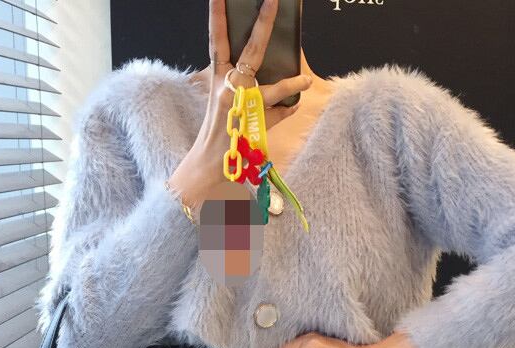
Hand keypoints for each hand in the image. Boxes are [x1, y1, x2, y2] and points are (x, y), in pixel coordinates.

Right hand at [167, 0, 312, 208]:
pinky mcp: (251, 118)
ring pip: (268, 85)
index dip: (218, 17)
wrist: (208, 164)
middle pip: (246, 49)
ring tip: (306, 76)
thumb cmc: (221, 135)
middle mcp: (226, 84)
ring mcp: (239, 100)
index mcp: (218, 77)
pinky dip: (291, 97)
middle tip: (272, 0)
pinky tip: (304, 87)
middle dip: (262, 24)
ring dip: (290, 81)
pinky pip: (277, 105)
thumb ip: (262, 101)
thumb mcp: (233, 109)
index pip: (217, 42)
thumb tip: (293, 98)